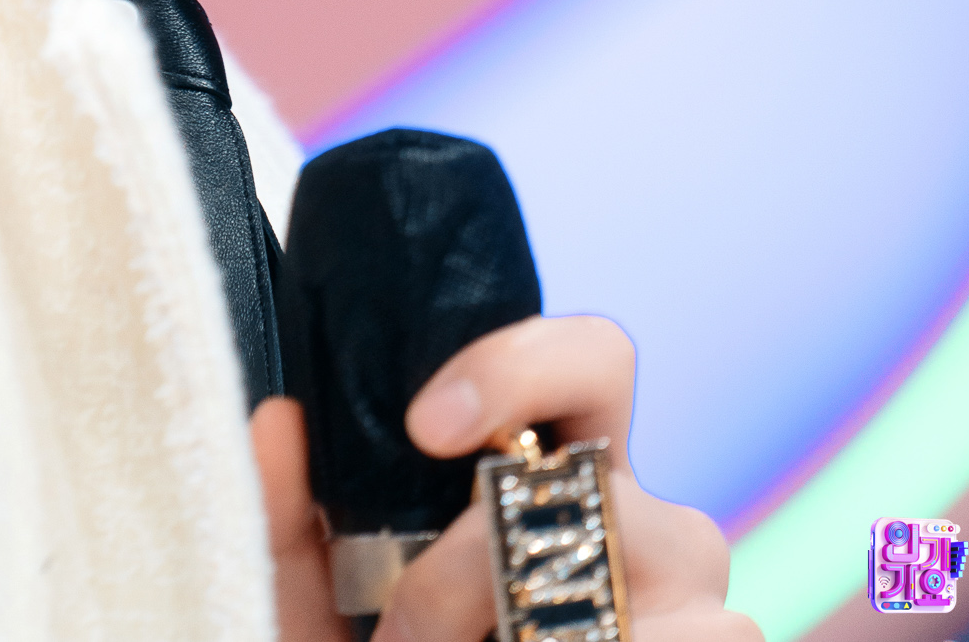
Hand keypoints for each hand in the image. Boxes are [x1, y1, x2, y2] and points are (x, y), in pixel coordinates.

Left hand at [251, 314, 764, 641]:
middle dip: (479, 569)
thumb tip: (276, 421)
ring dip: (526, 641)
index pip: (593, 356)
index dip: (519, 366)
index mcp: (560, 470)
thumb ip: (287, 521)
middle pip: (611, 490)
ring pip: (652, 604)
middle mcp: (644, 525)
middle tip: (407, 626)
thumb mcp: (316, 606)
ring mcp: (692, 608)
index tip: (426, 423)